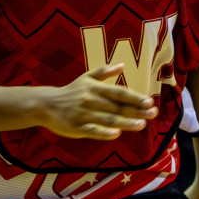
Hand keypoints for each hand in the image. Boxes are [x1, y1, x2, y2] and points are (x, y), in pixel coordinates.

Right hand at [40, 64, 156, 138]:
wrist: (45, 104)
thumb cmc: (71, 91)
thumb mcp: (86, 78)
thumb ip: (104, 72)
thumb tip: (122, 65)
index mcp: (95, 88)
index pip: (119, 93)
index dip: (135, 97)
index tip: (150, 102)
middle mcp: (91, 100)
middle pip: (117, 107)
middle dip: (136, 110)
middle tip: (153, 114)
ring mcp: (84, 114)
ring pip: (108, 119)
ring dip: (126, 123)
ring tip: (142, 124)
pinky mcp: (76, 127)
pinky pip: (92, 131)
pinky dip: (103, 133)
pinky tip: (116, 134)